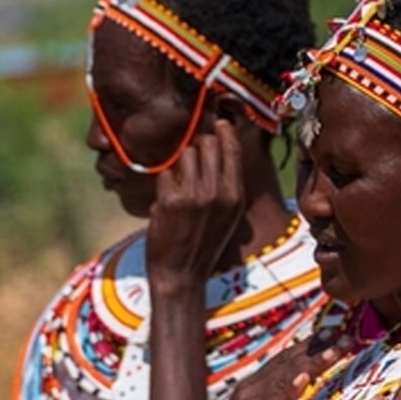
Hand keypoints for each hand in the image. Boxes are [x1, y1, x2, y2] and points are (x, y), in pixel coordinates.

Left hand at [146, 118, 244, 291]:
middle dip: (198, 146)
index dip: (223, 132)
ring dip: (180, 164)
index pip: (231, 148)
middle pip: (207, 144)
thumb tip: (219, 147)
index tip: (217, 124)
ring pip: (185, 155)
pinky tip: (166, 200)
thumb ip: (226, 184)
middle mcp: (218, 192)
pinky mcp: (170, 201)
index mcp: (235, 195)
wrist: (182, 275)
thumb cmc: (204, 243)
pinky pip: (166, 173)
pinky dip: (164, 183)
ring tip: (179, 184)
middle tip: (193, 157)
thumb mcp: (227, 215)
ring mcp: (194, 195)